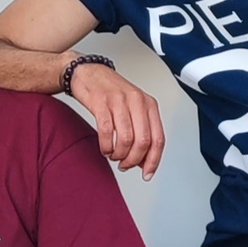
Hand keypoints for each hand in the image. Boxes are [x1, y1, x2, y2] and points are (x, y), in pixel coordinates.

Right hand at [67, 62, 164, 178]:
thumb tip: (143, 162)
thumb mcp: (133, 109)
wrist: (89, 72)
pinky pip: (106, 132)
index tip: (147, 174)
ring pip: (126, 139)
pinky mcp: (101, 102)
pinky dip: (106, 146)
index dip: (153, 161)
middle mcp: (137, 101)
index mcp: (149, 104)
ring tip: (113, 155)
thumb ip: (141, 132)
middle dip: (133, 160)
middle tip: (124, 165)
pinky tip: (105, 148)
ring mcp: (119, 100)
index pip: (158, 139)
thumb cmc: (111, 93)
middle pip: (143, 142)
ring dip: (119, 154)